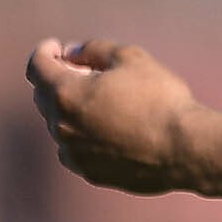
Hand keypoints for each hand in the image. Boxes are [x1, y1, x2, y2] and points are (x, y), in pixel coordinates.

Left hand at [27, 37, 200, 195]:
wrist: (185, 149)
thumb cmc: (160, 99)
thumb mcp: (131, 57)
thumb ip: (94, 49)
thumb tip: (74, 52)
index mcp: (66, 94)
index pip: (37, 67)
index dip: (45, 52)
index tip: (57, 47)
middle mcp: (61, 127)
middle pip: (43, 96)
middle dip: (57, 78)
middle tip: (80, 70)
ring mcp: (74, 154)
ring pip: (58, 125)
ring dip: (68, 108)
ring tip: (97, 100)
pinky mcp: (90, 173)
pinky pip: (72, 150)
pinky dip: (79, 135)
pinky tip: (101, 129)